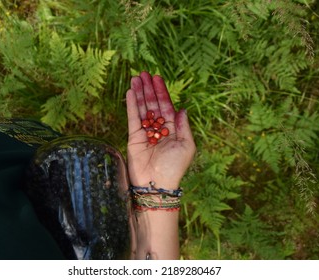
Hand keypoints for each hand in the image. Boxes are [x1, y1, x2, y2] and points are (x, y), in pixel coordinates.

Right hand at [126, 71, 195, 189]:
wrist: (157, 184)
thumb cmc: (175, 167)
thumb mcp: (187, 145)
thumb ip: (184, 126)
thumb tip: (182, 109)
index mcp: (172, 130)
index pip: (166, 106)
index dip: (162, 92)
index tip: (157, 78)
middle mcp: (158, 129)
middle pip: (152, 105)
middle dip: (149, 89)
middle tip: (144, 73)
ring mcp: (145, 133)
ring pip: (142, 109)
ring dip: (139, 93)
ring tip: (136, 78)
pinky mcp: (134, 137)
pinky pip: (132, 118)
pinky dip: (131, 105)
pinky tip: (131, 92)